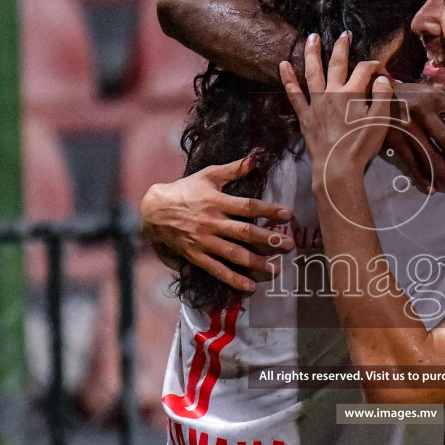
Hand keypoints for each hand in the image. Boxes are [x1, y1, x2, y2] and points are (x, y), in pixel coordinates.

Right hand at [140, 152, 295, 292]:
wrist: (154, 210)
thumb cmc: (185, 190)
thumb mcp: (208, 175)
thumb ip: (234, 169)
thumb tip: (256, 157)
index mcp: (217, 202)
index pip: (248, 206)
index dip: (269, 210)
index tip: (288, 214)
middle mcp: (213, 223)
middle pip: (244, 232)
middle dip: (269, 239)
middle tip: (290, 245)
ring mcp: (205, 241)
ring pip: (234, 253)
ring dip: (256, 262)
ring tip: (276, 269)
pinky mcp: (197, 256)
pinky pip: (217, 270)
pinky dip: (233, 279)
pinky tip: (250, 286)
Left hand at [280, 32, 391, 188]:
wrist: (337, 168)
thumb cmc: (360, 146)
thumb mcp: (380, 121)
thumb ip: (382, 96)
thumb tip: (381, 79)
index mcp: (352, 93)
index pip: (364, 70)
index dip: (375, 67)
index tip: (382, 73)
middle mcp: (332, 92)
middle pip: (337, 63)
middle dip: (342, 46)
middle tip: (345, 35)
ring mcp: (316, 103)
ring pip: (313, 72)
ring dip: (312, 52)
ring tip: (312, 37)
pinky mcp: (305, 116)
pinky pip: (294, 94)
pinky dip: (288, 79)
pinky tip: (283, 65)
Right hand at [384, 83, 444, 193]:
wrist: (377, 97)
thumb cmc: (411, 96)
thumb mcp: (433, 94)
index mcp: (435, 98)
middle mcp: (423, 112)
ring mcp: (408, 128)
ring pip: (430, 155)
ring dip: (442, 174)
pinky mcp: (396, 141)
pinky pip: (412, 163)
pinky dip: (422, 178)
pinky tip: (431, 188)